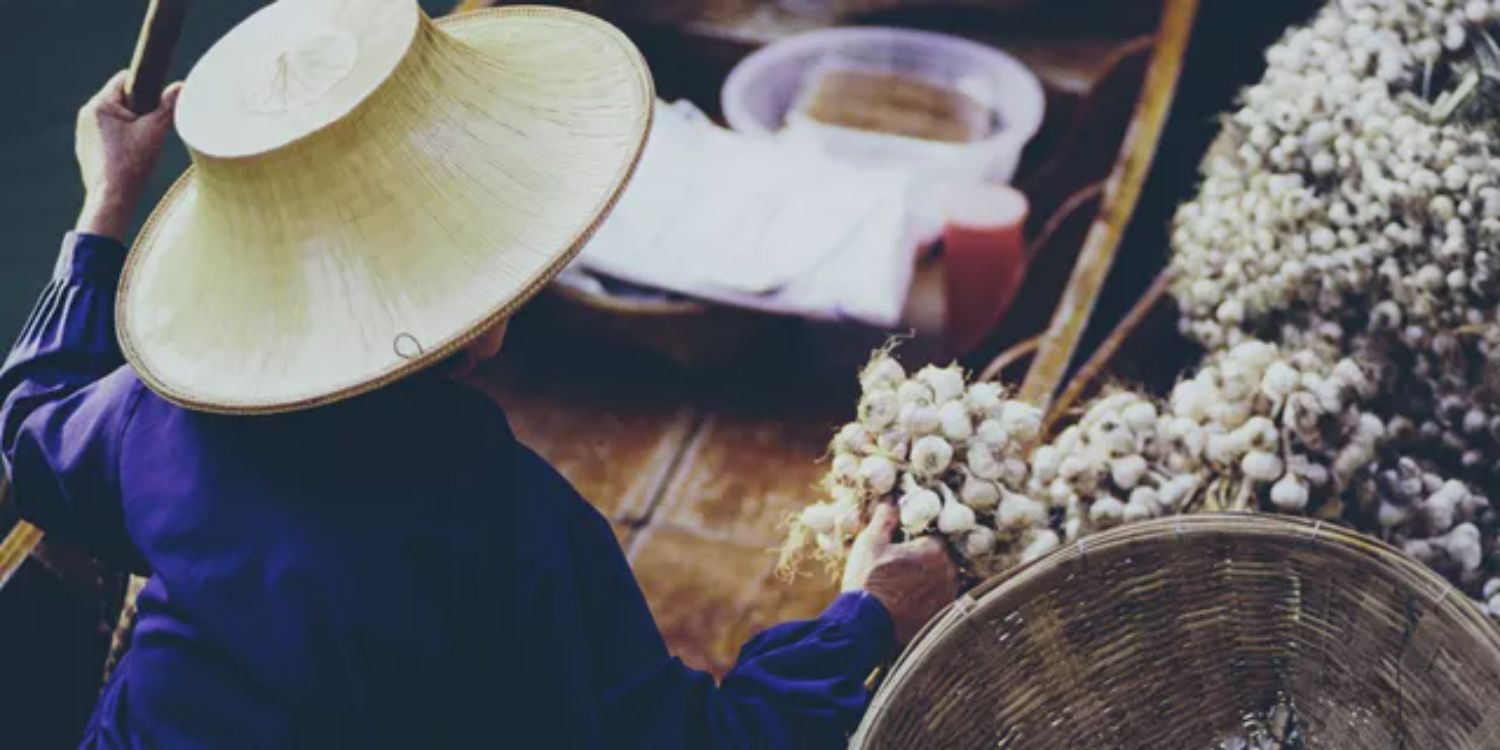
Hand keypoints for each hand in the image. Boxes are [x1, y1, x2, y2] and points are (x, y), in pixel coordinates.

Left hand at [75, 71, 183, 239]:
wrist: (111, 198)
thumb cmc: (132, 164)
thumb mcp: (155, 131)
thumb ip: (167, 106)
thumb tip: (180, 86)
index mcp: (100, 105)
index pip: (125, 79)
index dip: (146, 87)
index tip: (158, 104)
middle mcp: (87, 115)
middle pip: (120, 99)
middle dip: (139, 110)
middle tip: (153, 130)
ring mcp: (84, 132)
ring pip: (115, 118)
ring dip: (130, 126)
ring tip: (142, 147)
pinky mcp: (86, 148)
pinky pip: (107, 134)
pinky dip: (121, 140)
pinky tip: (131, 157)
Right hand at [841, 503, 958, 646]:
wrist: (864, 625)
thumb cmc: (868, 580)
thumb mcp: (871, 542)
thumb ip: (885, 518)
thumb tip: (891, 499)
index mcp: (935, 550)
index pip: (935, 534)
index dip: (919, 536)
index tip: (905, 542)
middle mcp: (949, 573)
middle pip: (942, 556)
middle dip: (926, 557)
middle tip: (903, 562)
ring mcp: (947, 596)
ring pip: (943, 578)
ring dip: (930, 577)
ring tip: (905, 582)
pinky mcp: (941, 616)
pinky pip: (941, 598)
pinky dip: (929, 596)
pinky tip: (910, 599)